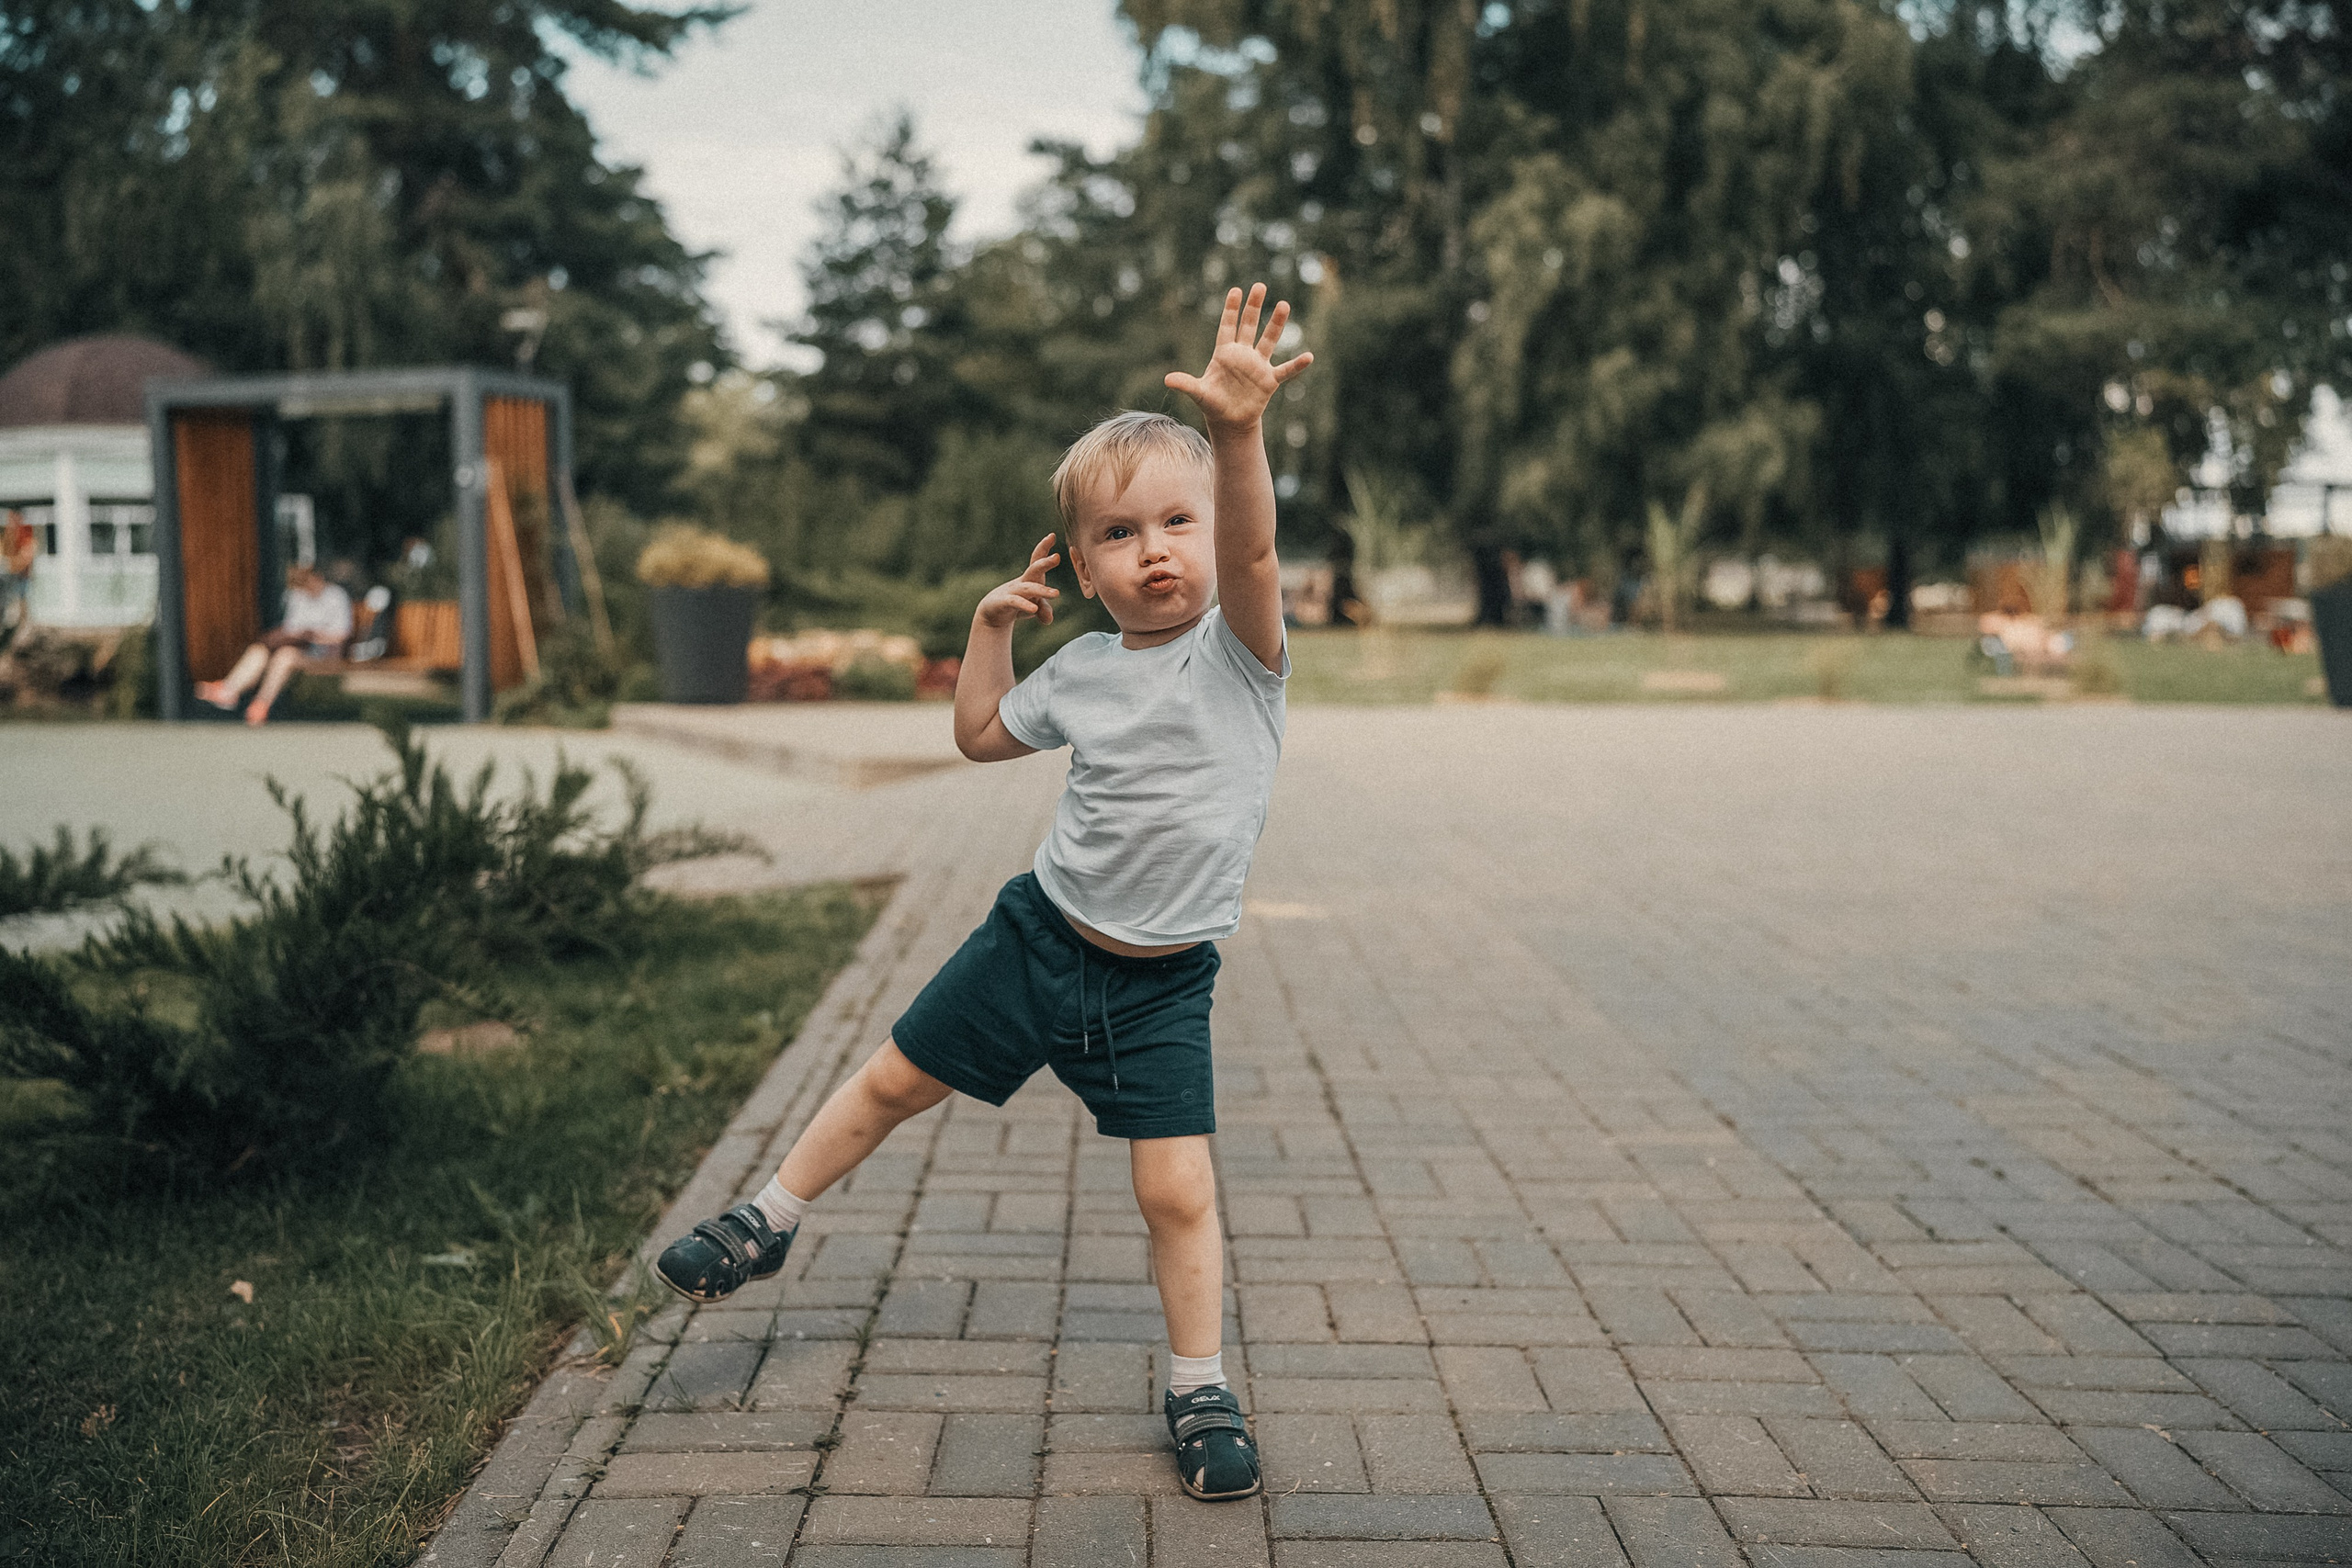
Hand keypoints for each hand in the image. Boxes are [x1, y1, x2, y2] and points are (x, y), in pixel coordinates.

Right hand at [976, 533, 1061, 627]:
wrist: (992, 613)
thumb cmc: (1017, 604)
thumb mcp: (1032, 607)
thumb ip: (1043, 609)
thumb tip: (1049, 619)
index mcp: (1031, 579)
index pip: (1037, 561)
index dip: (1044, 548)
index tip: (1052, 535)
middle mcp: (1022, 582)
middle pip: (1034, 570)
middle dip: (1044, 563)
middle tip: (1057, 557)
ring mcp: (1012, 591)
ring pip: (1028, 588)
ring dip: (1042, 590)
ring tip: (1056, 594)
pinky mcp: (1004, 602)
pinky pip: (1015, 602)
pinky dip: (1025, 605)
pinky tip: (1034, 609)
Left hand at [1164, 283, 1313, 432]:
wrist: (1229, 421)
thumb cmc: (1212, 404)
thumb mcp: (1199, 393)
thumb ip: (1186, 384)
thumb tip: (1167, 380)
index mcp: (1224, 353)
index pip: (1227, 326)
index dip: (1231, 309)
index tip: (1236, 290)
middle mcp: (1242, 355)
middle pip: (1249, 326)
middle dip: (1254, 307)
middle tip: (1259, 286)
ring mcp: (1257, 366)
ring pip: (1268, 340)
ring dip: (1276, 324)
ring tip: (1283, 305)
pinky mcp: (1268, 380)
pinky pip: (1285, 371)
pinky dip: (1296, 365)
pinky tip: (1308, 357)